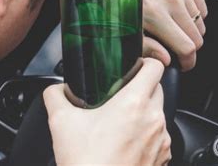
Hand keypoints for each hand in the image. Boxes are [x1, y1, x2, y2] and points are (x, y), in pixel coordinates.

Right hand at [44, 58, 170, 165]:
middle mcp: (153, 121)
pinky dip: (145, 133)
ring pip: (157, 113)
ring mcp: (161, 142)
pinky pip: (157, 136)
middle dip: (140, 86)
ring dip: (142, 111)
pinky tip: (123, 141)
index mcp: (133, 104)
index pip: (155, 67)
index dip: (144, 61)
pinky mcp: (161, 159)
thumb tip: (56, 89)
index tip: (134, 65)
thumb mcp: (60, 120)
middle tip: (118, 92)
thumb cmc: (85, 163)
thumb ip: (55, 95)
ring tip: (118, 120)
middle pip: (157, 88)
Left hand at [128, 0, 207, 70]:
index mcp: (154, 13)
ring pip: (200, 22)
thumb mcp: (121, 25)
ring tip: (174, 30)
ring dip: (190, 30)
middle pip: (196, 36)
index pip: (186, 47)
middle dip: (188, 47)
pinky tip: (177, 15)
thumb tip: (165, 60)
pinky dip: (193, 13)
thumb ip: (145, 45)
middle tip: (175, 48)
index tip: (183, 64)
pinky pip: (200, 5)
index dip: (187, 61)